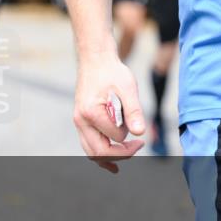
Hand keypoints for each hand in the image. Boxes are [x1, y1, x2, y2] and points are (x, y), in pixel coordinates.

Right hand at [73, 54, 145, 172]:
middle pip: (99, 152)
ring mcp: (79, 121)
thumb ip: (134, 111)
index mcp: (91, 112)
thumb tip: (140, 133)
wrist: (95, 59)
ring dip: (108, 158)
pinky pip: (88, 144)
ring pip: (90, 152)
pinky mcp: (81, 121)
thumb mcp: (128, 88)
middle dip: (120, 155)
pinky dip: (99, 153)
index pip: (115, 138)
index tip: (141, 138)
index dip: (130, 141)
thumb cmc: (112, 72)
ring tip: (122, 161)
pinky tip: (111, 161)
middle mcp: (81, 120)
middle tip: (138, 148)